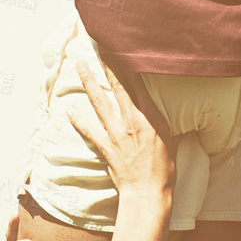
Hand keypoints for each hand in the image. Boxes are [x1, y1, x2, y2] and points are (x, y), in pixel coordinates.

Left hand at [70, 59, 174, 195]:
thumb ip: (160, 120)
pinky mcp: (105, 145)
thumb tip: (158, 109)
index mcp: (150, 116)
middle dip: (106, 65)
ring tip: (80, 67)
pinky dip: (78, 119)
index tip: (120, 50)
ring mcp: (116, 132)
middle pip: (117, 86)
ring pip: (99, 101)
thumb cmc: (164, 168)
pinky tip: (70, 109)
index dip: (127, 65)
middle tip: (96, 48)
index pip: (137, 84)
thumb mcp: (170, 138)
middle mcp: (131, 120)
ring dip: (89, 82)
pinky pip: (88, 128)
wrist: (148, 191)